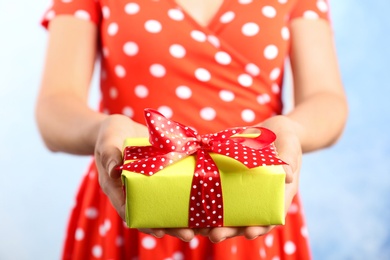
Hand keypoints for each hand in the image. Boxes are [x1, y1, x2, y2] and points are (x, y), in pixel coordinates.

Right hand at [94, 115, 197, 240]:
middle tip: (189, 235)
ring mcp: (151, 185)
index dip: (146, 223)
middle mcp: (136, 191)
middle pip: (154, 214)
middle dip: (171, 226)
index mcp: (118, 189)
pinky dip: (189, 196)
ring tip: (203, 226)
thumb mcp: (107, 142)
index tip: (160, 231)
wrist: (122, 128)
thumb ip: (110, 155)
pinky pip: (176, 187)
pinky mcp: (163, 175)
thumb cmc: (109, 135)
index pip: (131, 212)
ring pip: (168, 205)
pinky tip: (206, 202)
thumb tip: (115, 169)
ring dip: (184, 217)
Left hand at [195, 115, 302, 242]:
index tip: (249, 234)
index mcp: (278, 194)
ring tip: (201, 230)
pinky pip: (219, 195)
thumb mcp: (290, 147)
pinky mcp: (231, 180)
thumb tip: (288, 175)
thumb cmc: (286, 140)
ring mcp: (244, 190)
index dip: (259, 227)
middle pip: (245, 220)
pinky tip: (193, 211)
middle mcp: (260, 196)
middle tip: (215, 236)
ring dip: (215, 223)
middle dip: (230, 230)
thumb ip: (290, 159)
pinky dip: (207, 204)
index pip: (270, 217)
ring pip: (230, 213)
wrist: (272, 131)